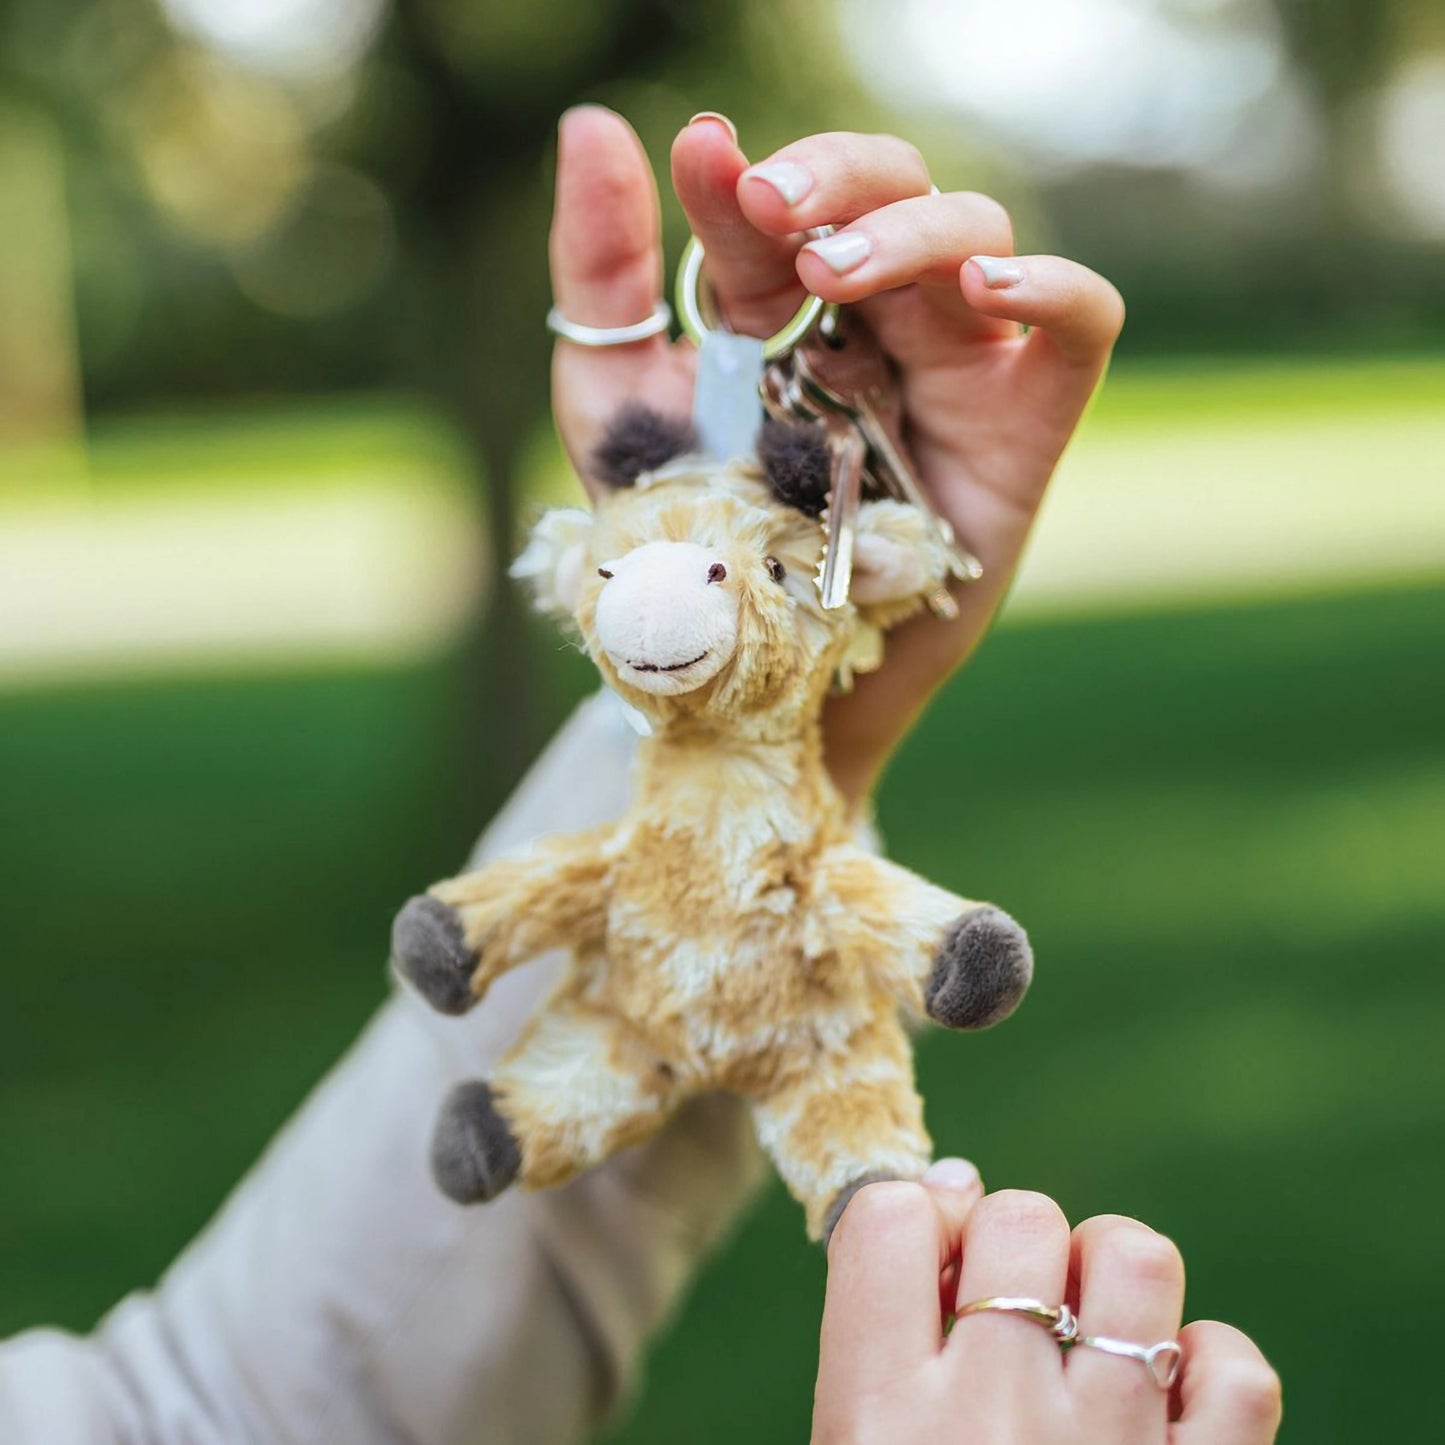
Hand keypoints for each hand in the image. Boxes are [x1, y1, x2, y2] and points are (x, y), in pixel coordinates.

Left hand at [547, 107, 1123, 800]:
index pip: (783, 208)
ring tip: (833, 274)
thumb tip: (593, 122)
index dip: (745, 175)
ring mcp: (954, 367)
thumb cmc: (693, 550)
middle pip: (895, 186)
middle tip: (769, 204)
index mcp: (783, 313)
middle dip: (835, 178)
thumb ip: (602, 276)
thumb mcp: (617, 410)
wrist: (760, 683)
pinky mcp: (1023, 428)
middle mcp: (875, 325)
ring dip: (912, 231)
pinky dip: (1056, 288)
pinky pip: (1083, 328)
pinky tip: (988, 288)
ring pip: (979, 234)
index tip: (706, 162)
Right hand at [815, 1167, 1281, 1443]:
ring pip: (1132, 1257)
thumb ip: (880, 1332)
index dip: (915, 1214)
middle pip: (1018, 1216)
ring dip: (1110, 1271)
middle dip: (1015, 1242)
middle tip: (1010, 1311)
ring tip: (1089, 1323)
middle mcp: (994, 1423)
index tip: (933, 1255)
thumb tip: (955, 1184)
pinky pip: (1234, 1367)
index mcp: (879, 1420)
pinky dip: (1206, 1363)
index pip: (889, 1216)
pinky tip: (1164, 1394)